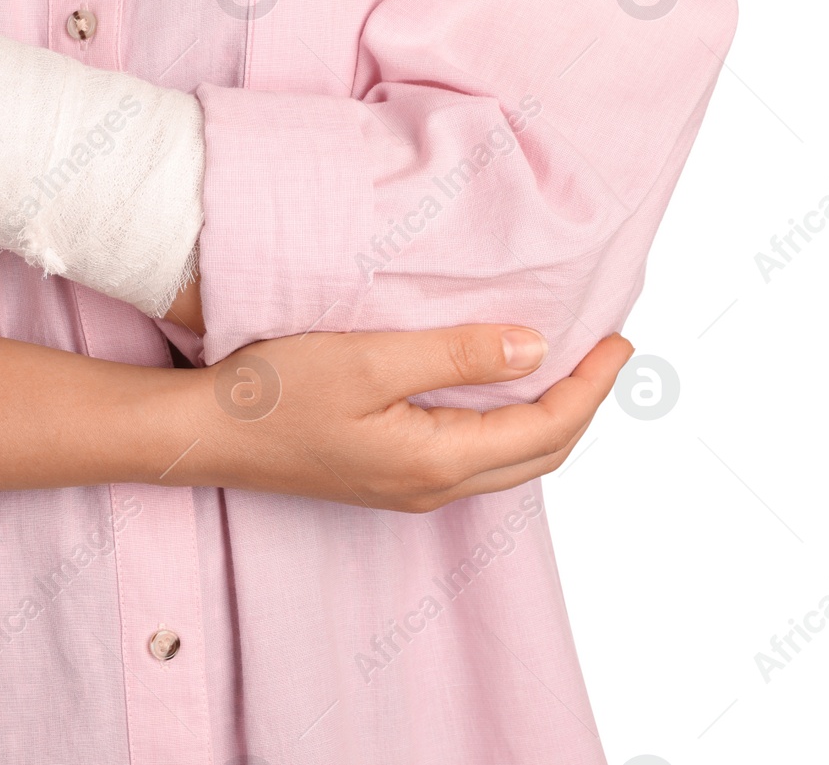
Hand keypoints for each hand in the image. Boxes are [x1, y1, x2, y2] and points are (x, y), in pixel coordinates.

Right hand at [175, 326, 631, 511]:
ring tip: (566, 368)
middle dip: (583, 405)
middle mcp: (433, 487)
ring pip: (509, 460)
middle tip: (607, 354)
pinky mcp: (386, 479)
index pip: (547, 427)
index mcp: (438, 461)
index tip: (620, 339)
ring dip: (548, 418)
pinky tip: (496, 390)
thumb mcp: (370, 360)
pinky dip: (507, 425)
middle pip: (540, 454)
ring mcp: (408, 489)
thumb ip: (455, 354)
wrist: (207, 435)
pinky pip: (473, 457)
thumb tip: (534, 349)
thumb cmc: (276, 394)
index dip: (592, 385)